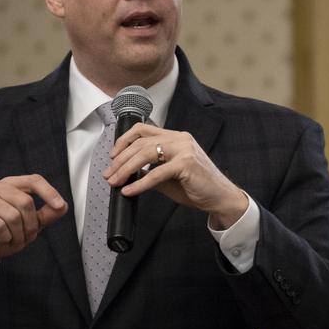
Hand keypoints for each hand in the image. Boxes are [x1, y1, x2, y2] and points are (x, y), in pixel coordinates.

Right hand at [0, 174, 66, 282]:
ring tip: (12, 239)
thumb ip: (46, 215)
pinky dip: (5, 237)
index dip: (49, 192)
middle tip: (26, 236)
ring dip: (18, 234)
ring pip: (12, 215)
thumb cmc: (4, 235)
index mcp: (10, 184)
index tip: (60, 206)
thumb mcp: (30, 226)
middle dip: (30, 225)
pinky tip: (1, 239)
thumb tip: (63, 206)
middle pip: (25, 201)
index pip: (33, 180)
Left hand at [106, 124, 248, 228]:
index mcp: (176, 137)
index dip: (123, 141)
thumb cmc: (196, 186)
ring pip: (145, 154)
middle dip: (120, 160)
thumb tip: (127, 173)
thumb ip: (150, 170)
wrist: (219, 197)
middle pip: (140, 143)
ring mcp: (184, 150)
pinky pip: (155, 173)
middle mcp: (180, 139)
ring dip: (125, 169)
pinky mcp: (186, 164)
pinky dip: (139, 183)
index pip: (143, 130)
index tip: (112, 157)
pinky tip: (130, 190)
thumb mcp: (168, 175)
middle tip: (109, 174)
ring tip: (115, 181)